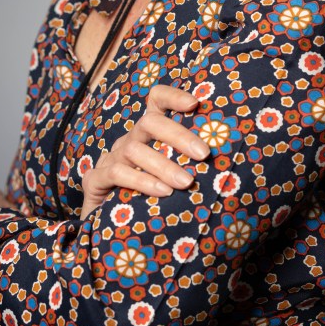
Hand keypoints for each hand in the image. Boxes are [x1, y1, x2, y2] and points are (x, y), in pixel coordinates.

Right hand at [81, 84, 209, 218]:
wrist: (108, 228)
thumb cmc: (149, 199)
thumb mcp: (171, 178)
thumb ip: (190, 166)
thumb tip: (229, 166)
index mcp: (148, 135)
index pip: (155, 102)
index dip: (172, 97)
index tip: (195, 104)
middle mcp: (129, 141)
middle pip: (149, 123)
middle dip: (178, 135)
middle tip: (204, 154)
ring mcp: (111, 159)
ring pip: (135, 150)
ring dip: (164, 165)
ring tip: (187, 182)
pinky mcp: (95, 181)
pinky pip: (117, 173)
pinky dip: (141, 181)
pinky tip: (162, 192)